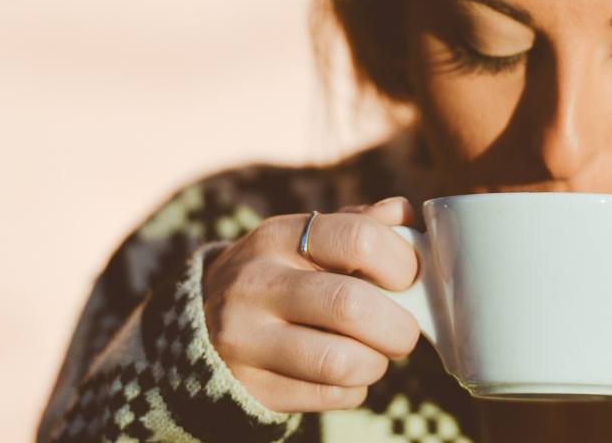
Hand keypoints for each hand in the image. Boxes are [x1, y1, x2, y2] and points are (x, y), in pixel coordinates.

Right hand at [201, 196, 420, 412]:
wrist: (202, 326)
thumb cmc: (278, 277)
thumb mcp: (304, 240)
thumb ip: (357, 224)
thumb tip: (405, 215)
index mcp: (277, 237)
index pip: (359, 238)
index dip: (402, 263)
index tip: (408, 279)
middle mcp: (256, 284)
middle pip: (351, 305)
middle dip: (397, 326)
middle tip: (402, 331)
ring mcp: (246, 339)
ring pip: (341, 362)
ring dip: (375, 363)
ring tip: (372, 355)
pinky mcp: (250, 387)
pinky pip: (327, 396)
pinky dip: (352, 390)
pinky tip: (344, 375)